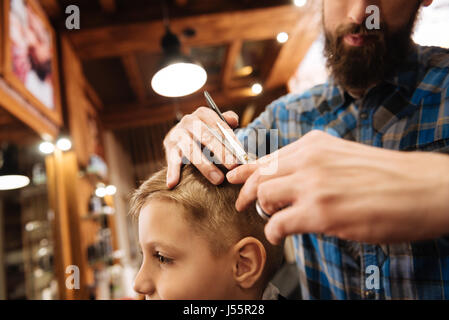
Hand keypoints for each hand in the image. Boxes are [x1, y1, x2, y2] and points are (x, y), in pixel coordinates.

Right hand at [164, 107, 240, 187]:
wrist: (179, 133)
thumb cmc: (204, 131)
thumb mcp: (215, 123)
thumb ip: (226, 122)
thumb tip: (234, 121)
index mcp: (203, 114)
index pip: (220, 126)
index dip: (232, 140)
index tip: (241, 155)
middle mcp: (189, 121)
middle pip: (206, 137)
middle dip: (221, 152)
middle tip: (233, 165)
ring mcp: (177, 135)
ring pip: (191, 150)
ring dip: (205, 166)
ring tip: (218, 179)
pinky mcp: (168, 148)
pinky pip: (171, 161)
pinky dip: (172, 172)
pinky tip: (173, 183)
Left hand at [227, 130, 448, 244]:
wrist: (421, 188)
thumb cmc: (387, 175)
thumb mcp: (343, 155)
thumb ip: (314, 163)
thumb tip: (290, 179)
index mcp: (314, 144)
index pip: (268, 157)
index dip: (245, 170)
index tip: (233, 178)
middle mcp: (308, 160)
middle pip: (259, 176)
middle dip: (245, 192)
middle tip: (242, 204)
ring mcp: (312, 185)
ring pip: (264, 196)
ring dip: (263, 211)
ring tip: (273, 219)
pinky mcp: (320, 212)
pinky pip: (278, 223)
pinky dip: (274, 231)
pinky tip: (282, 234)